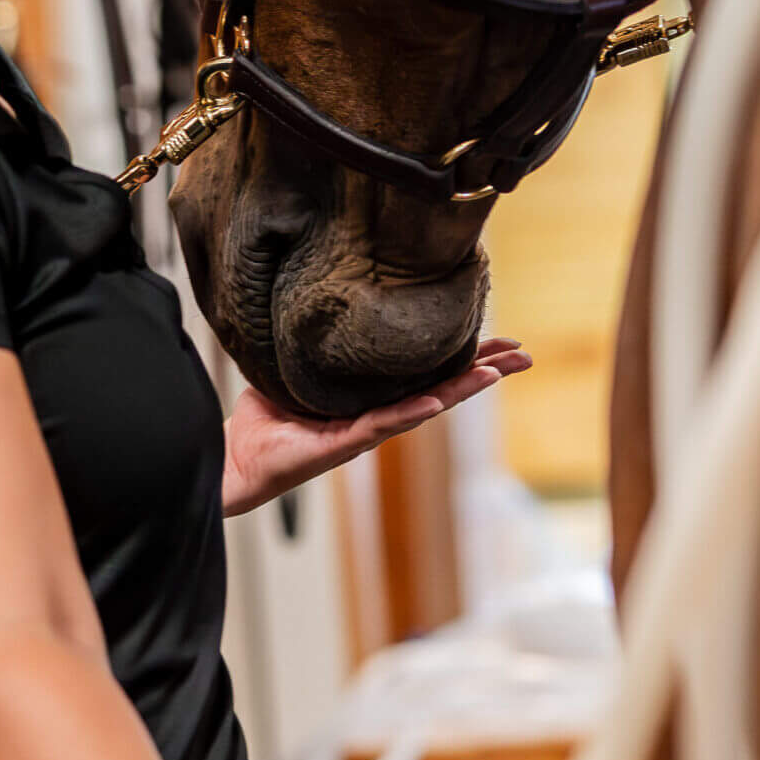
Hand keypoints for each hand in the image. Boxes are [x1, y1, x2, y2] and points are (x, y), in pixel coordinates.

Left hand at [223, 337, 531, 517]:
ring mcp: (364, 434)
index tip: (503, 342)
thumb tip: (324, 300)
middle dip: (483, 372)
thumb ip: (317, 345)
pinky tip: (434, 402)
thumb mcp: (296, 369)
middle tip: (523, 356)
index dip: (466, 359)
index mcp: (374, 400)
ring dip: (460, 390)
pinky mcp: (339, 445)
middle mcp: (378, 418)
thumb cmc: (266, 419)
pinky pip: (380, 425)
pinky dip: (409, 413)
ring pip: (423, 407)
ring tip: (494, 374)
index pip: (429, 374)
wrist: (236, 459)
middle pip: (442, 390)